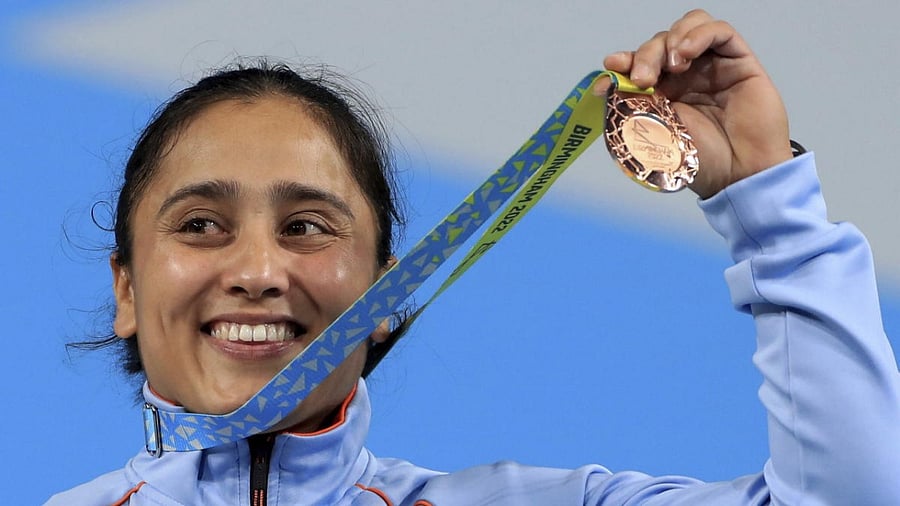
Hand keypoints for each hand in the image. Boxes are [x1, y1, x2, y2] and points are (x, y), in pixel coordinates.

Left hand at [600, 9, 792, 198]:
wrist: (737, 173)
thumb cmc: (700, 160)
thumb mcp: (654, 132)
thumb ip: (633, 104)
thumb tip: (606, 83)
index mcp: (663, 93)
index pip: (639, 63)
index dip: (624, 60)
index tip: (612, 66)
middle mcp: (686, 77)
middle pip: (659, 44)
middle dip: (645, 55)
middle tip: (642, 79)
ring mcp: (711, 66)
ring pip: (687, 28)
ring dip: (670, 40)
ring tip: (671, 66)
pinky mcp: (738, 60)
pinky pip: (719, 31)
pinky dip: (698, 34)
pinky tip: (686, 53)